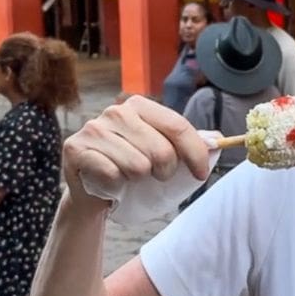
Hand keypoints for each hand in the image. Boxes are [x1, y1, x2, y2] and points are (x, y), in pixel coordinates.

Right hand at [62, 95, 210, 213]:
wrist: (94, 190)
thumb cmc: (134, 170)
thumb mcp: (165, 155)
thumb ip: (190, 144)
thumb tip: (219, 139)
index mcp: (140, 105)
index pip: (178, 126)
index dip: (195, 153)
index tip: (202, 174)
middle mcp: (116, 112)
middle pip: (160, 150)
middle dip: (165, 172)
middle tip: (155, 176)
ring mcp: (93, 129)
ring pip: (137, 165)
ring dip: (138, 180)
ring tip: (130, 177)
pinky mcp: (75, 149)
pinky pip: (111, 174)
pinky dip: (116, 185)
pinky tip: (111, 181)